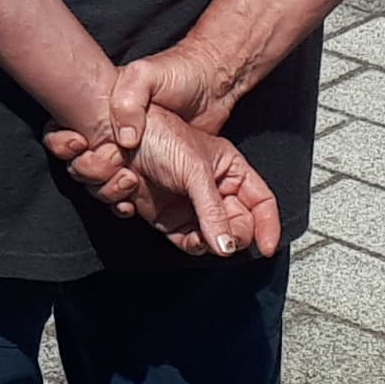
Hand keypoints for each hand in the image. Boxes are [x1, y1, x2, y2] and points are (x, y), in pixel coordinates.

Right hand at [45, 35, 240, 202]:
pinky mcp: (149, 176)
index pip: (61, 131)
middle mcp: (108, 135)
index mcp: (100, 110)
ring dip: (106, 188)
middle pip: (77, 162)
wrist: (213, 86)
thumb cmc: (177, 74)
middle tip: (115, 160)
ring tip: (130, 178)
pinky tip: (133, 202)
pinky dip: (123, 203)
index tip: (79, 143)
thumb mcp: (146, 75)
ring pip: (97, 184)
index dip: (63, 142)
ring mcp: (129, 157)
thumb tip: (123, 141)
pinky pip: (124, 198)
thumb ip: (127, 101)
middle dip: (87, 168)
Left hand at [97, 106, 282, 259]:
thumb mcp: (194, 171)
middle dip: (230, 235)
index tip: (267, 247)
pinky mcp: (168, 218)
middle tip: (219, 237)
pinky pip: (184, 242)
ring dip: (202, 241)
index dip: (268, 225)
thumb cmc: (158, 136)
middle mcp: (213, 189)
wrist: (116, 140)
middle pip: (238, 226)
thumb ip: (213, 211)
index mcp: (229, 169)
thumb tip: (227, 246)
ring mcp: (191, 205)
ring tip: (193, 232)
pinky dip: (180, 241)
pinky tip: (170, 226)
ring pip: (211, 239)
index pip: (260, 201)